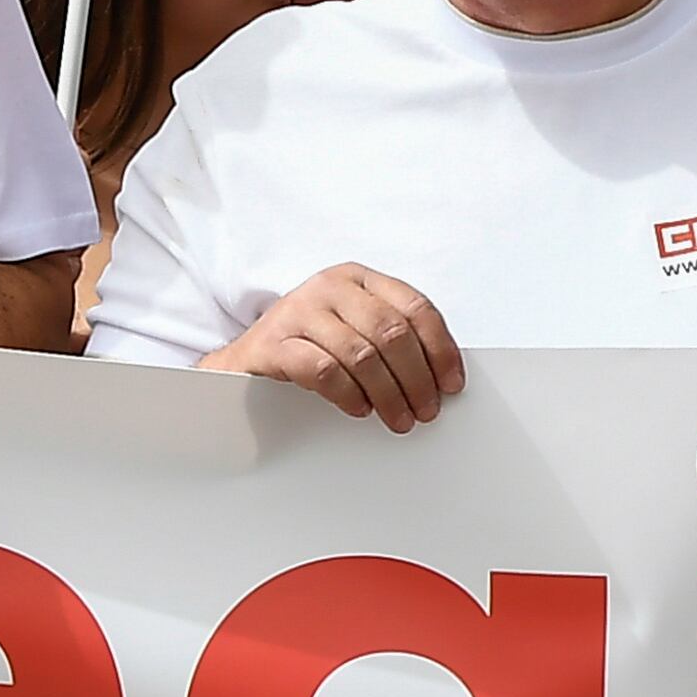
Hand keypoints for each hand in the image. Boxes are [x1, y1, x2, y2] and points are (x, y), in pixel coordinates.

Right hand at [205, 263, 461, 430]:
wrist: (244, 363)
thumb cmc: (307, 347)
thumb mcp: (352, 328)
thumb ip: (391, 338)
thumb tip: (441, 375)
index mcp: (357, 278)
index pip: (415, 306)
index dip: (440, 348)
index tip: (451, 384)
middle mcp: (329, 287)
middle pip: (391, 331)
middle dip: (417, 377)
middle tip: (426, 410)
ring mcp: (298, 311)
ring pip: (361, 353)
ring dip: (389, 394)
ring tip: (398, 419)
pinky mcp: (274, 343)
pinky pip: (323, 370)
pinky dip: (349, 394)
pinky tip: (359, 409)